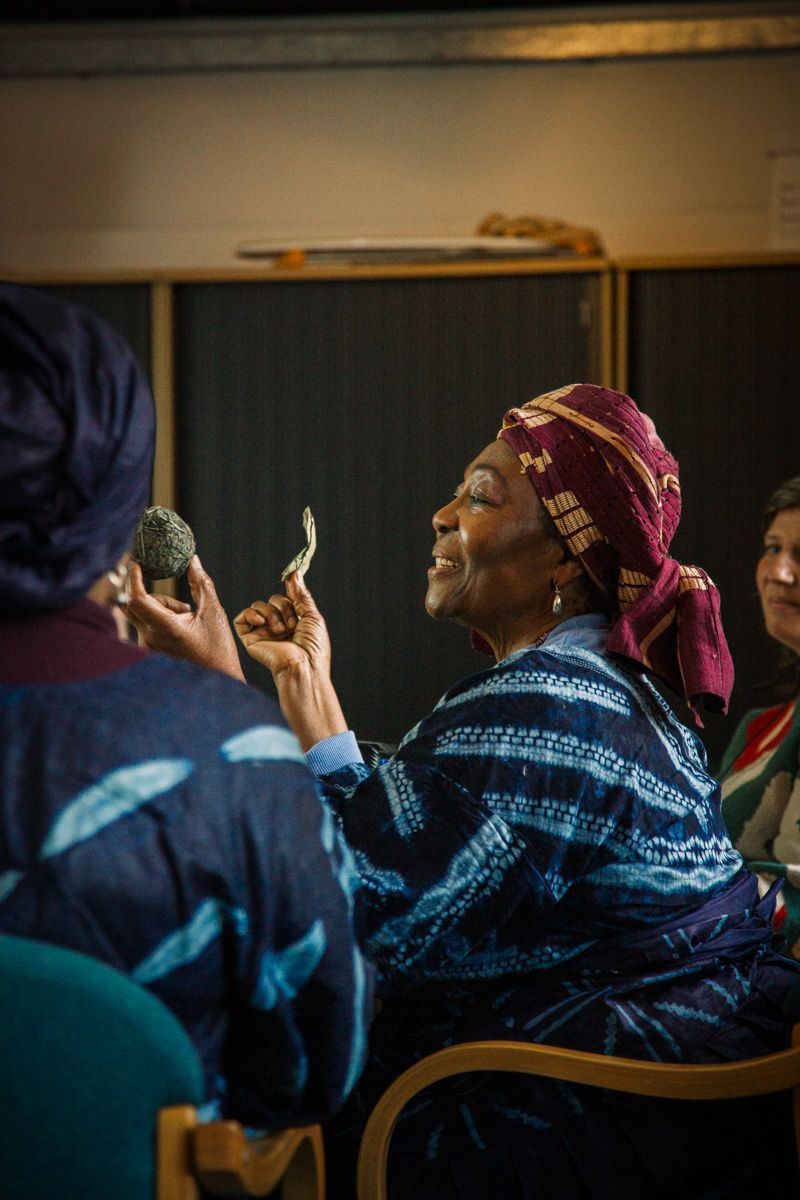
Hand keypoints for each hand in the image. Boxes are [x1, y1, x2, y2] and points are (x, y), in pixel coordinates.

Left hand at [124, 558, 244, 681]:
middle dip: (151, 593)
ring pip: (141, 613)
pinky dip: (160, 618)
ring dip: (161, 607)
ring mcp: (148, 646)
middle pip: (134, 603)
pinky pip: (145, 625)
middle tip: (176, 597)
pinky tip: (181, 626)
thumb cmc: (218, 648)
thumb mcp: (214, 612)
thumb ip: (201, 582)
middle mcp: (150, 638)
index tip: (137, 563)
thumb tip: (193, 560)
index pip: (136, 598)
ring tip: (187, 616)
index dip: (133, 578)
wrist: (219, 679)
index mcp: (165, 627)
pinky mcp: (150, 650)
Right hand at [234, 572, 345, 750]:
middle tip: (293, 624)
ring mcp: (263, 632)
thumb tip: (293, 572)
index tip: (292, 575)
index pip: (286, 598)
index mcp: (294, 622)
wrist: (303, 667)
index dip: (290, 592)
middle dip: (283, 606)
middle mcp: (277, 626)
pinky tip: (261, 622)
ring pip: (258, 606)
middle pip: (273, 599)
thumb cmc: (313, 648)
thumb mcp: (312, 616)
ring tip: (281, 630)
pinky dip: (250, 614)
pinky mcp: (250, 639)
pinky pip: (242, 617)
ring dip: (271, 613)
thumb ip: (300, 594)